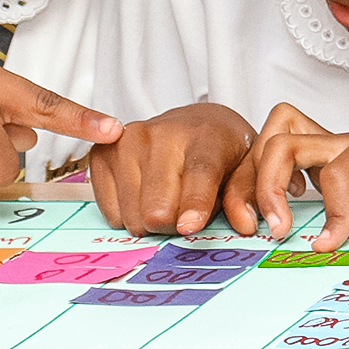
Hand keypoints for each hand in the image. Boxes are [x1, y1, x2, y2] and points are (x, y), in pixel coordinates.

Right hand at [87, 104, 254, 235]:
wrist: (192, 122)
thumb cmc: (221, 150)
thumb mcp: (246, 168)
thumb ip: (245, 195)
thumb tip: (244, 224)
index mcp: (205, 135)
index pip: (199, 172)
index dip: (194, 203)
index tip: (189, 226)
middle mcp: (160, 134)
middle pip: (158, 209)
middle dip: (174, 224)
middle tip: (186, 211)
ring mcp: (127, 142)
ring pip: (133, 217)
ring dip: (152, 222)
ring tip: (168, 198)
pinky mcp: (102, 153)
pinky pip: (111, 213)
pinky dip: (129, 214)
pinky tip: (144, 194)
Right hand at [224, 104, 348, 251]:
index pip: (338, 168)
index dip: (331, 208)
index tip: (330, 244)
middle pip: (285, 140)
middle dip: (266, 183)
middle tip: (276, 231)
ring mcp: (338, 155)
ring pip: (276, 145)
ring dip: (256, 181)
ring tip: (260, 224)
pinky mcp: (334, 170)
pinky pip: (286, 163)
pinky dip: (268, 183)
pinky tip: (282, 214)